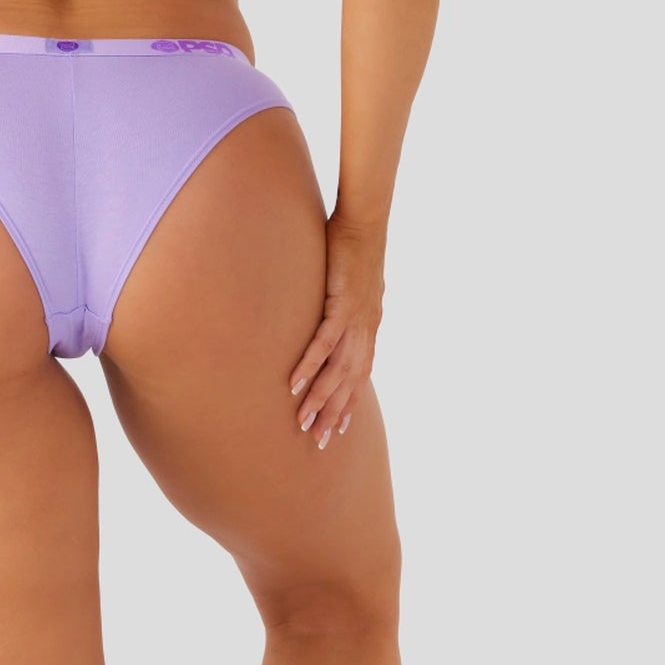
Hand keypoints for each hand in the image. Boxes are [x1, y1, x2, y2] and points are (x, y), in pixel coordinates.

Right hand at [287, 210, 385, 447]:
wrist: (365, 223)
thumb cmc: (355, 246)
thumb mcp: (353, 281)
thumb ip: (345, 301)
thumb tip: (336, 306)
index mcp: (369, 326)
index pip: (360, 375)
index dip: (349, 403)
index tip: (337, 429)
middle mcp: (366, 330)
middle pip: (350, 382)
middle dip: (334, 414)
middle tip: (317, 442)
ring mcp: (356, 319)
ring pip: (338, 370)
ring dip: (320, 398)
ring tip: (303, 422)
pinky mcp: (341, 304)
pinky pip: (324, 342)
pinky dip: (310, 365)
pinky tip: (296, 383)